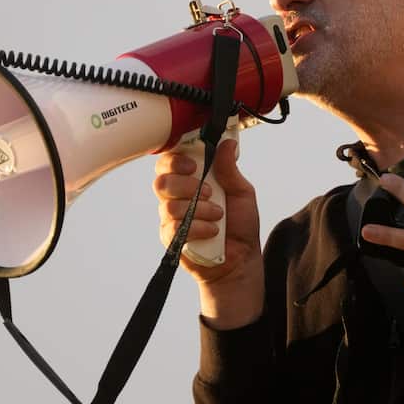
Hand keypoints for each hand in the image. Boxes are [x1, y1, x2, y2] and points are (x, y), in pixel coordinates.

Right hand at [152, 139, 263, 327]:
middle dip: (185, 183)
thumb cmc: (240, 225)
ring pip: (169, 205)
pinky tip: (212, 231)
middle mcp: (177, 196)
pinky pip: (174, 228)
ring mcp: (171, 218)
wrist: (241, 260)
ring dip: (198, 208)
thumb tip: (228, 143)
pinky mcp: (171, 238)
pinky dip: (197, 227)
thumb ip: (230, 169)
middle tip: (208, 192)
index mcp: (191, 180)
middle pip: (161, 180)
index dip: (176, 159)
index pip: (170, 161)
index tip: (194, 163)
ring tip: (218, 216)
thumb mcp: (242, 192)